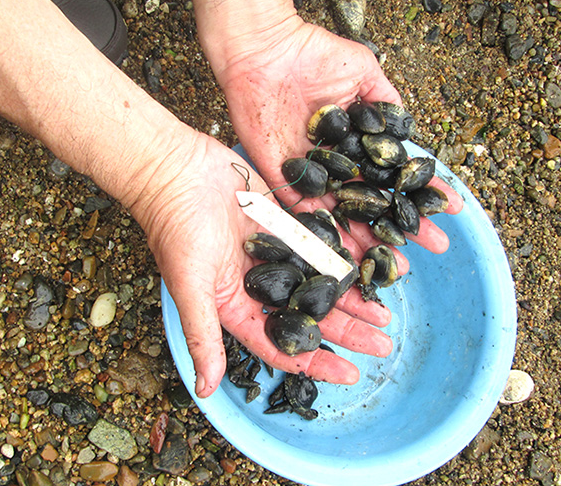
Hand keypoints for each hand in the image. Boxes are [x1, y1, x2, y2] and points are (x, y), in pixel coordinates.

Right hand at [130, 134, 392, 396]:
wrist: (175, 169)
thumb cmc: (176, 230)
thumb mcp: (190, 288)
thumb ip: (203, 337)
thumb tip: (205, 390)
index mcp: (236, 306)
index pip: (282, 344)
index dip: (316, 362)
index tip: (351, 374)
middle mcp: (259, 284)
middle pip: (311, 315)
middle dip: (347, 332)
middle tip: (384, 345)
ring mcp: (275, 252)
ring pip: (322, 281)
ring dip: (352, 296)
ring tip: (385, 310)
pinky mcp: (286, 221)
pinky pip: (323, 242)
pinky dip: (347, 253)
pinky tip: (373, 264)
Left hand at [213, 17, 462, 253]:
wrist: (267, 53)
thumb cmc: (314, 55)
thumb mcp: (364, 73)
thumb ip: (386, 103)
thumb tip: (409, 132)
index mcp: (357, 145)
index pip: (395, 174)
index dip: (424, 190)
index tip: (453, 207)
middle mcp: (338, 166)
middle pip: (376, 204)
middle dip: (407, 226)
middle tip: (437, 246)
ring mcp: (313, 176)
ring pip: (346, 218)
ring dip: (372, 242)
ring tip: (401, 265)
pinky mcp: (284, 181)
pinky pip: (305, 215)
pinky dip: (325, 237)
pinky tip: (349, 257)